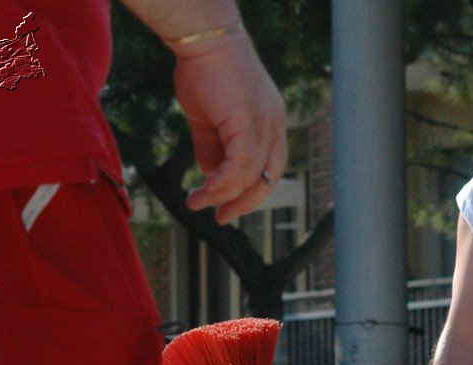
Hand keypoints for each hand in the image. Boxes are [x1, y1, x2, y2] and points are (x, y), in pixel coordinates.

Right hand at [173, 33, 286, 224]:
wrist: (203, 39)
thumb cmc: (205, 71)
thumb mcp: (209, 119)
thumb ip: (212, 149)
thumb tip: (211, 176)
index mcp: (271, 122)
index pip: (270, 167)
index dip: (252, 191)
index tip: (229, 206)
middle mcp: (275, 124)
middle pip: (268, 177)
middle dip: (245, 202)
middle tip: (221, 217)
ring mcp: (265, 123)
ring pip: (251, 175)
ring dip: (222, 195)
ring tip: (197, 202)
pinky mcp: (249, 122)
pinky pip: (240, 165)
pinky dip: (222, 183)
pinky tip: (205, 190)